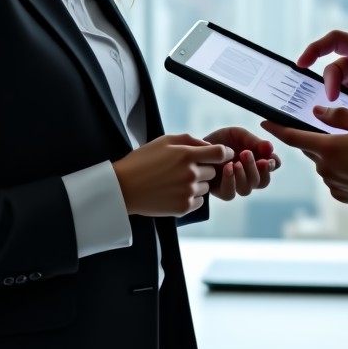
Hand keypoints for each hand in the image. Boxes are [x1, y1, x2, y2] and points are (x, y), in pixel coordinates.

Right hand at [112, 134, 232, 216]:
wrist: (123, 188)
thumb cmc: (143, 161)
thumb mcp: (164, 141)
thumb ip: (190, 140)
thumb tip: (209, 146)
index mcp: (186, 155)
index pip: (220, 153)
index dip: (224, 153)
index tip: (222, 155)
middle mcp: (190, 174)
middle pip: (213, 171)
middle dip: (203, 168)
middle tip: (184, 169)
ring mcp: (188, 192)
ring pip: (206, 187)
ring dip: (197, 184)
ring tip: (176, 181)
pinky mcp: (183, 208)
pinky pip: (199, 201)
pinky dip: (192, 197)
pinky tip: (175, 192)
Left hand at [204, 126, 280, 200]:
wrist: (197, 145)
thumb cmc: (221, 140)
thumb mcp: (238, 135)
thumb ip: (254, 141)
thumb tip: (270, 148)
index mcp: (258, 161)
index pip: (273, 166)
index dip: (272, 164)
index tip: (266, 158)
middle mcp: (249, 176)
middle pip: (262, 182)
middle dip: (256, 169)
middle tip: (246, 154)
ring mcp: (236, 185)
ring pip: (247, 190)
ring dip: (243, 176)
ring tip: (235, 162)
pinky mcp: (221, 191)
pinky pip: (230, 194)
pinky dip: (230, 181)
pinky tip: (227, 168)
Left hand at [262, 107, 347, 209]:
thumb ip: (340, 116)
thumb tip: (316, 113)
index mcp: (329, 148)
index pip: (293, 137)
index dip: (277, 128)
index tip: (265, 121)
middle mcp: (326, 169)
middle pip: (312, 148)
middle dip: (319, 138)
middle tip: (341, 131)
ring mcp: (333, 184)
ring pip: (324, 163)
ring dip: (334, 154)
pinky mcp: (343, 196)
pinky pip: (335, 177)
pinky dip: (343, 169)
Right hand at [297, 30, 347, 122]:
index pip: (336, 41)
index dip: (316, 48)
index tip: (302, 63)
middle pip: (332, 67)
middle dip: (328, 83)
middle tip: (333, 100)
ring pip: (337, 86)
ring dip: (333, 97)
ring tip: (335, 112)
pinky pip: (345, 101)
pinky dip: (340, 109)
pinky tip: (340, 120)